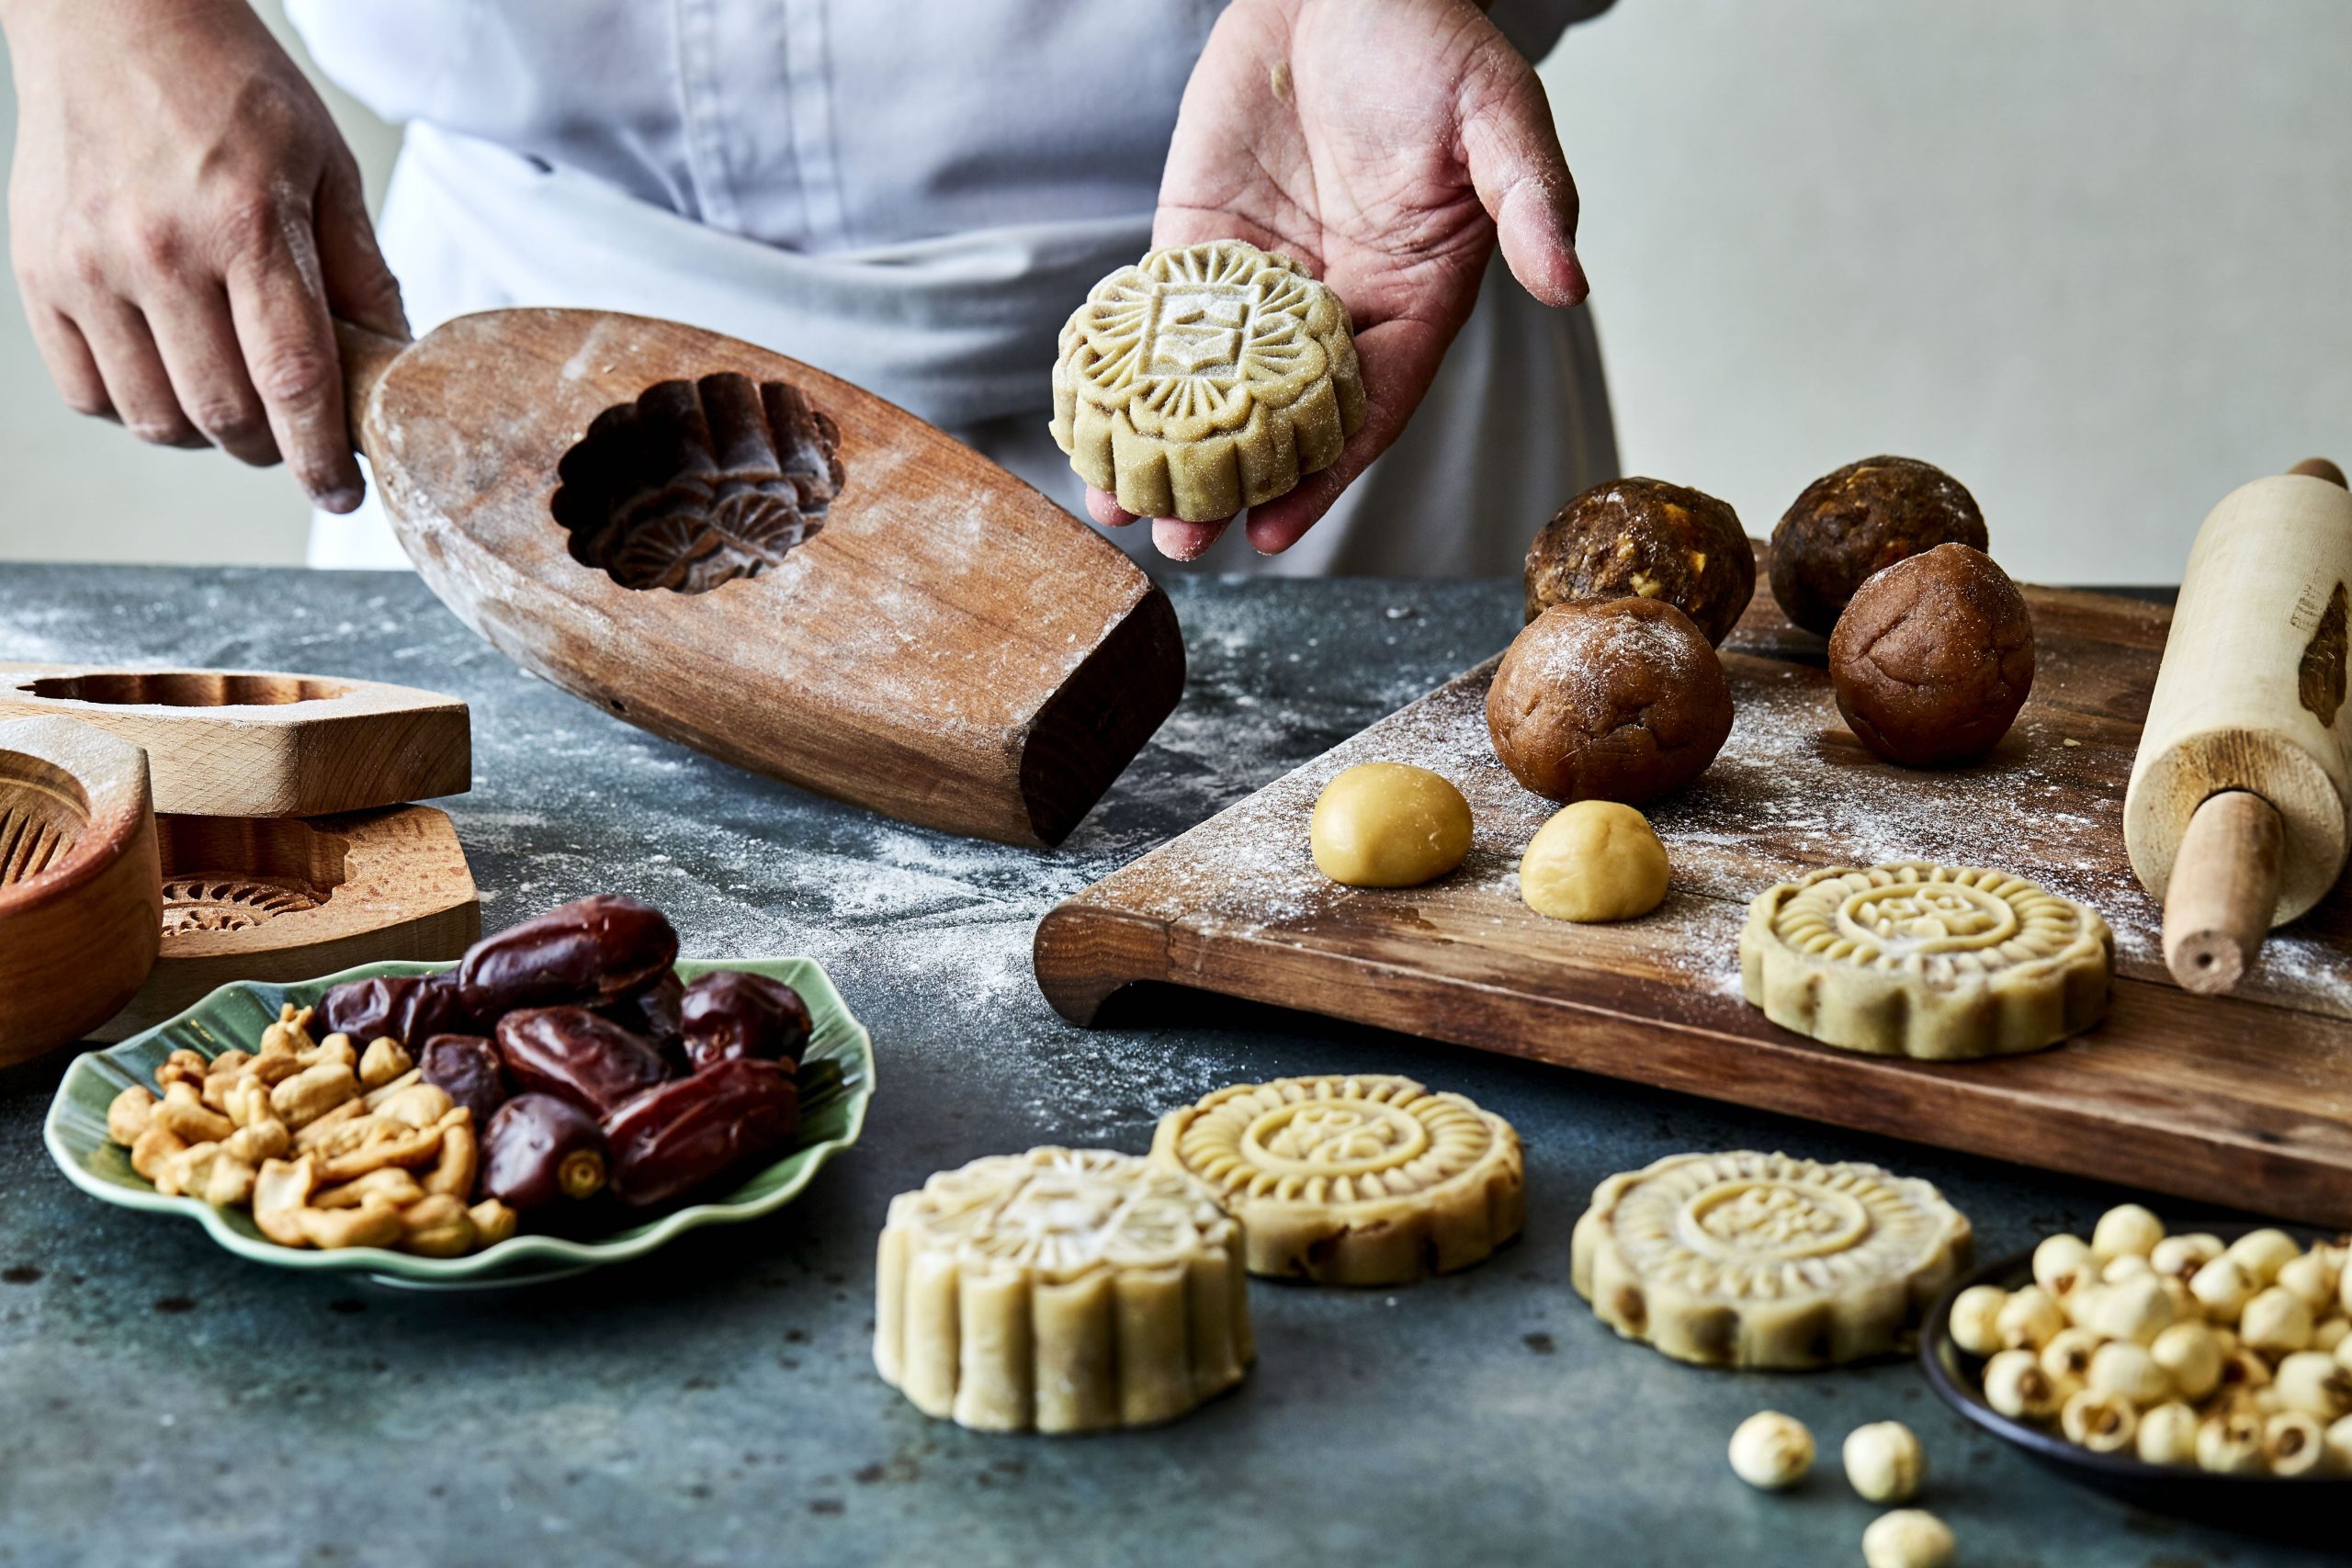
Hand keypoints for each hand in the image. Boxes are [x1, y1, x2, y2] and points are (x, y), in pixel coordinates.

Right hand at [2, 0, 405, 509]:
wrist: (113, 17)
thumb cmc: (230, 85)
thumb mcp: (327, 166)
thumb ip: (360, 272)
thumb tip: (393, 364)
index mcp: (248, 225)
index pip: (294, 381)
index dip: (322, 458)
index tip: (342, 494)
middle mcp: (160, 251)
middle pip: (224, 416)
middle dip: (272, 450)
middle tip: (294, 439)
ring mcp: (89, 266)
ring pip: (156, 419)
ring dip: (206, 437)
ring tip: (233, 403)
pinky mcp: (38, 273)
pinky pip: (90, 392)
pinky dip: (136, 409)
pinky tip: (170, 374)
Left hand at [1091, 0, 1586, 560]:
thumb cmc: (1430, 38)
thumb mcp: (1496, 113)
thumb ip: (1530, 199)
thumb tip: (1572, 283)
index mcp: (1412, 300)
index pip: (1366, 410)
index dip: (1322, 475)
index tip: (1274, 530)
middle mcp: (1336, 308)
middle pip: (1281, 420)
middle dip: (1231, 485)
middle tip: (1181, 542)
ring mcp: (1262, 283)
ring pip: (1213, 387)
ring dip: (1169, 450)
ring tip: (1119, 508)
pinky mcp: (1198, 244)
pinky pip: (1159, 322)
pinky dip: (1127, 375)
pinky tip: (1089, 422)